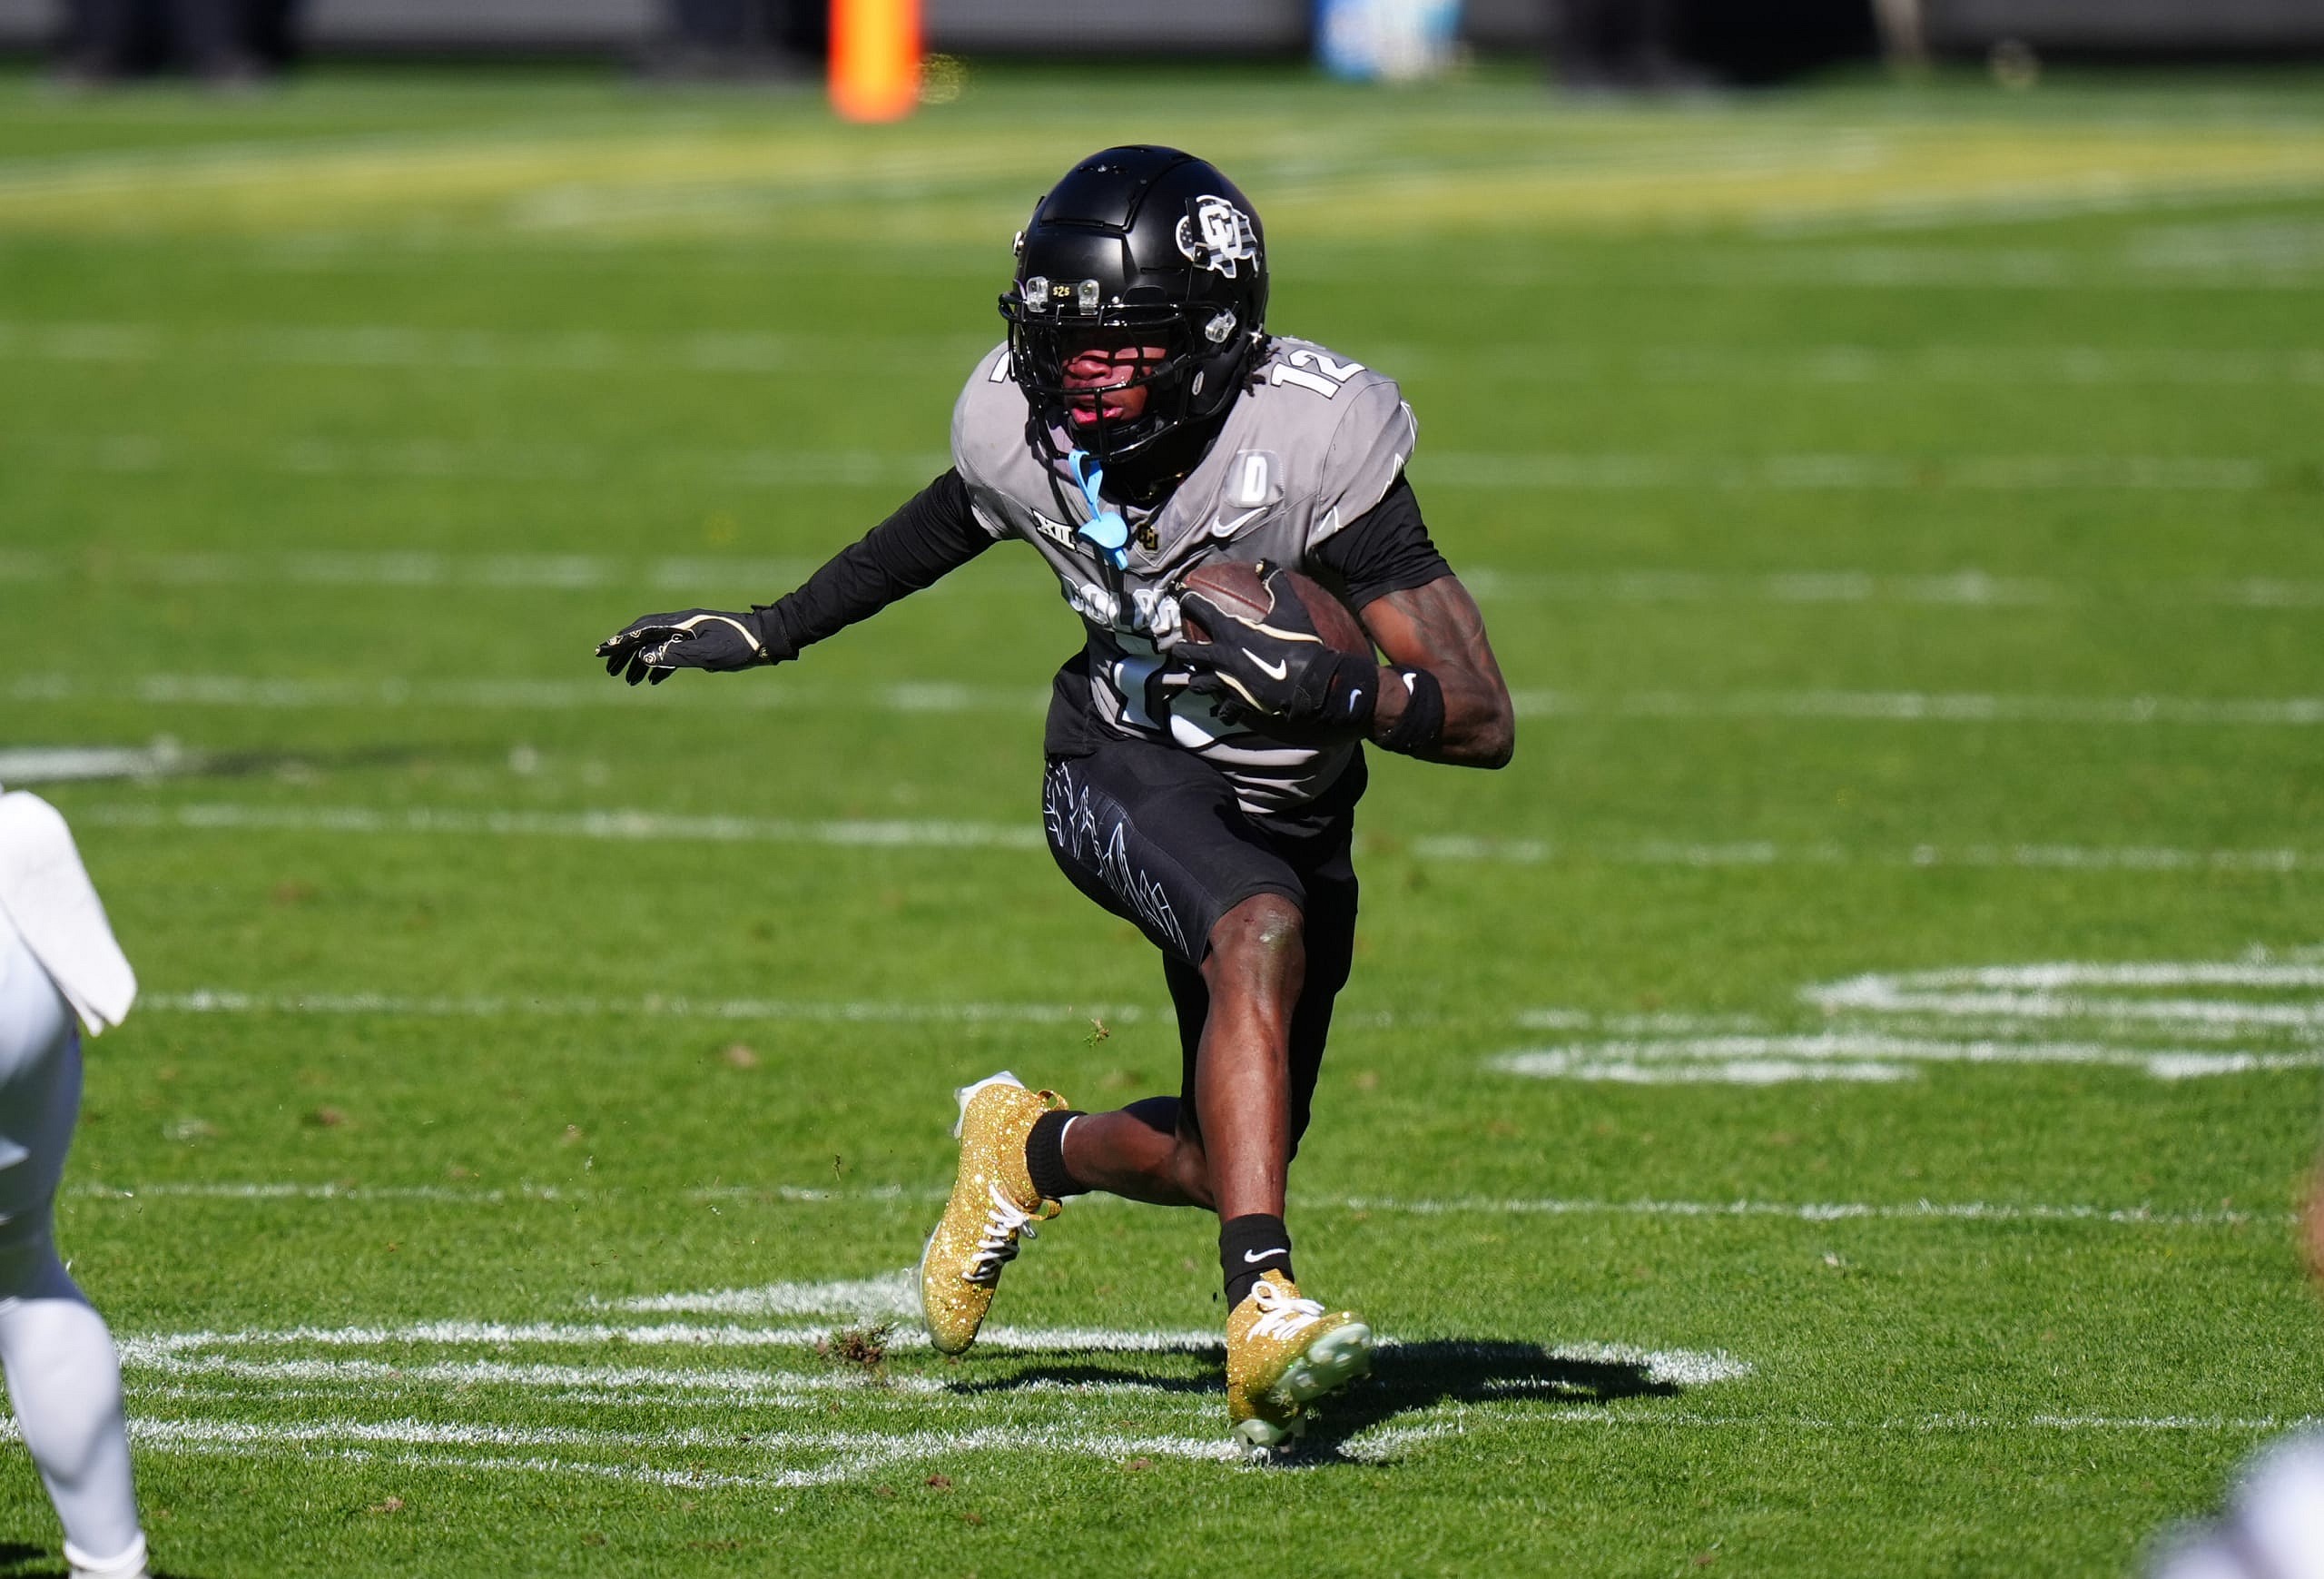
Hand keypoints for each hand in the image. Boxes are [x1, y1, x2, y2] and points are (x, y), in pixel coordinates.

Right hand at [594, 609, 774, 685]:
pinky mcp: (700, 642)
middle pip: (645, 635)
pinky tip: (651, 680)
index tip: (602, 652)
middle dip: (625, 652)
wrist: (768, 638)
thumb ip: (675, 655)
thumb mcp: (708, 654)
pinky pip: (672, 651)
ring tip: (627, 680)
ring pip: (657, 644)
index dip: (620, 641)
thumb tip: (644, 656)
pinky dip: (659, 665)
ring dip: (640, 661)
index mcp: (682, 623)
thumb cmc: (740, 646)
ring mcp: (690, 632)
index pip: (643, 630)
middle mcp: (683, 624)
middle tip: (609, 669)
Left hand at [1173, 568, 1378, 738]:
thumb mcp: (1290, 607)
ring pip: (1199, 683)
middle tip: (1180, 647)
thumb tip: (1265, 562)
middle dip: (1182, 649)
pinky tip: (1223, 710)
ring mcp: (1226, 682)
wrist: (1309, 682)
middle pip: (1188, 653)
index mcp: (1230, 631)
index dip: (1188, 600)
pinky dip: (1222, 709)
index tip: (1181, 595)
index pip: (1200, 610)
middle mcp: (1222, 657)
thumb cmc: (1298, 643)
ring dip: (1196, 679)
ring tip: (1196, 678)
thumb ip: (1276, 583)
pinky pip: (1223, 709)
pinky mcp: (1237, 701)